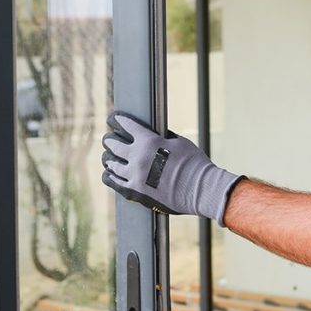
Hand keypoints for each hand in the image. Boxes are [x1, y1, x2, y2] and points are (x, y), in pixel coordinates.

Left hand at [101, 111, 243, 224]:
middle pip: (113, 144)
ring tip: (109, 157)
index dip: (116, 120)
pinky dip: (110, 176)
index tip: (112, 118)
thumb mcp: (179, 142)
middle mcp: (138, 157)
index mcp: (149, 141)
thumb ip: (162, 137)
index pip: (125, 125)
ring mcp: (134, 176)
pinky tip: (109, 173)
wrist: (201, 190)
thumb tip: (155, 133)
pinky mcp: (134, 192)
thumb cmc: (194, 164)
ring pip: (111, 164)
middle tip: (108, 139)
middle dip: (110, 139)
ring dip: (109, 158)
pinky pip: (114, 182)